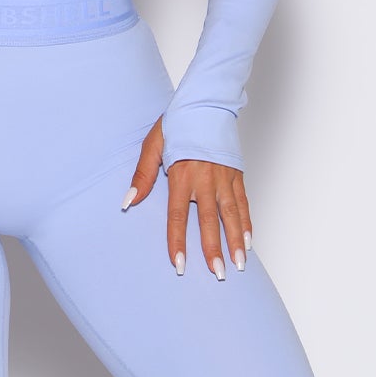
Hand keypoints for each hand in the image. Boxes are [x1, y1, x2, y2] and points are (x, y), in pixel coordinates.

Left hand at [121, 117, 250, 277]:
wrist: (207, 102)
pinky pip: (243, 204)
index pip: (178, 216)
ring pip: (232, 215)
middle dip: (214, 250)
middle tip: (219, 274)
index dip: (178, 242)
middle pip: (210, 221)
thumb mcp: (152, 145)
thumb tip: (128, 202)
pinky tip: (248, 242)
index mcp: (182, 175)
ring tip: (239, 264)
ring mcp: (224, 178)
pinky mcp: (236, 175)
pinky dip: (246, 224)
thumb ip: (142, 176)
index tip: (179, 265)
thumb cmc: (177, 123)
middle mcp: (205, 179)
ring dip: (235, 242)